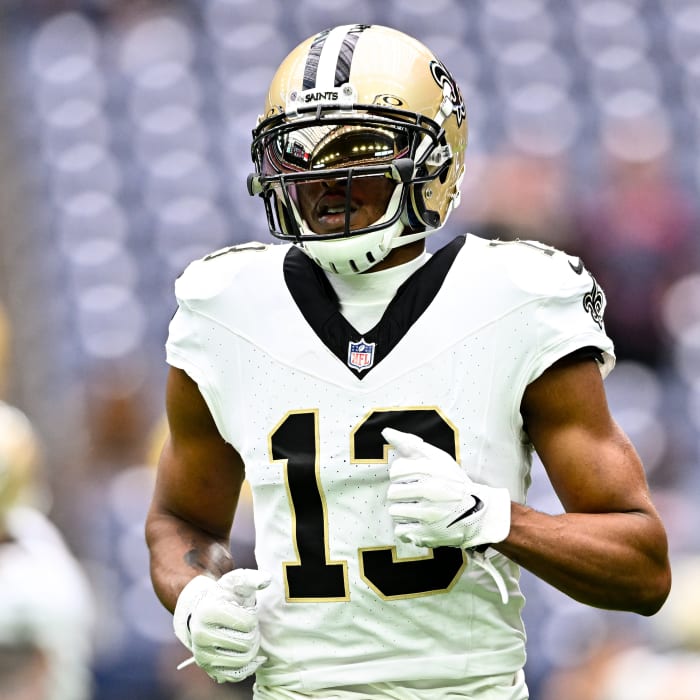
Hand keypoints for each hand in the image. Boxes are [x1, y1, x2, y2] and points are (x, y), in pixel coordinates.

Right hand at [173, 568, 270, 682]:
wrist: (202, 612)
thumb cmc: (224, 596)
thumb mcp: (235, 582)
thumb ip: (252, 578)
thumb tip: (266, 579)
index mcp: (208, 612)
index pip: (247, 622)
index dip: (252, 616)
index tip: (245, 611)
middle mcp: (201, 636)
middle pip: (246, 643)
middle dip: (253, 633)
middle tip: (247, 626)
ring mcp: (203, 655)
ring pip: (243, 659)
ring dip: (251, 648)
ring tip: (245, 636)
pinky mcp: (208, 669)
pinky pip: (236, 675)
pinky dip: (246, 666)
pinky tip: (246, 652)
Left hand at [383, 428, 510, 549]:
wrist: (478, 512)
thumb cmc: (454, 482)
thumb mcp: (437, 458)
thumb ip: (410, 444)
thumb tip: (386, 432)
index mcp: (431, 471)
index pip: (396, 471)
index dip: (402, 475)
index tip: (413, 478)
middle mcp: (430, 491)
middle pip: (392, 493)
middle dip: (402, 494)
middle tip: (416, 495)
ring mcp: (429, 515)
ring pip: (395, 512)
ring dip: (403, 511)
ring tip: (418, 509)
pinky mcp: (428, 535)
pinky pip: (401, 531)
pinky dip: (407, 528)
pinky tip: (419, 522)